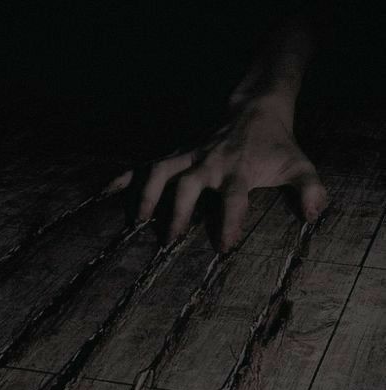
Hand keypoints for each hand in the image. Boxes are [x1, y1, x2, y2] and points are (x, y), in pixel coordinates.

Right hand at [105, 97, 326, 251]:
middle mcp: (208, 162)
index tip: (222, 247)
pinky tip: (105, 192)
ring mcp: (187, 155)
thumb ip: (309, 190)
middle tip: (169, 242)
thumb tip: (314, 215)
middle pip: (188, 184)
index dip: (229, 221)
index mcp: (238, 170)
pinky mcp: (175, 152)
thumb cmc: (276, 146)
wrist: (254, 111)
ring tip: (137, 222)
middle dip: (178, 212)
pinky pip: (144, 162)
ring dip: (145, 194)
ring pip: (160, 170)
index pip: (234, 198)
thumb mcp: (298, 165)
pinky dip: (124, 177)